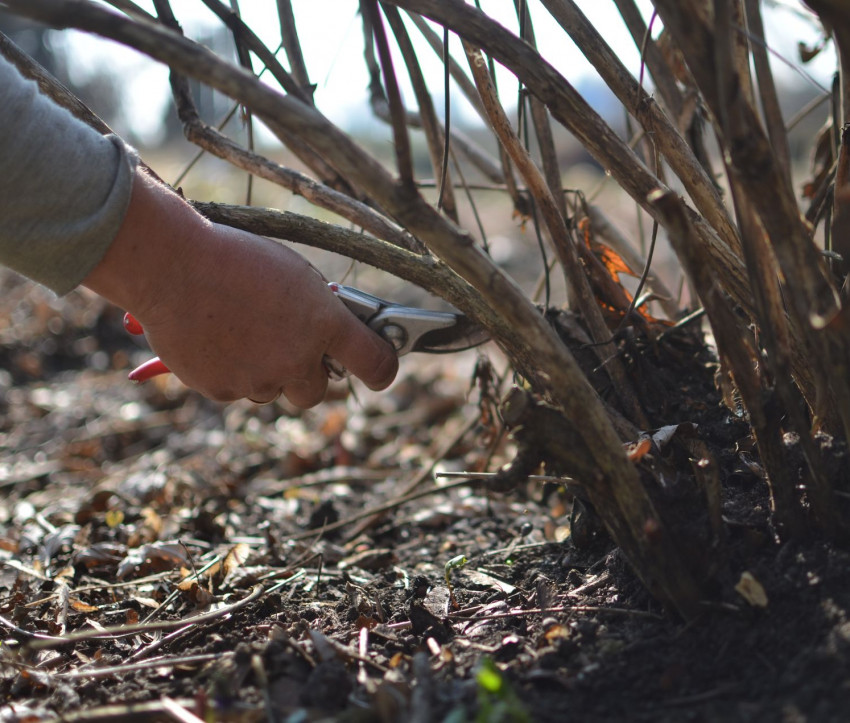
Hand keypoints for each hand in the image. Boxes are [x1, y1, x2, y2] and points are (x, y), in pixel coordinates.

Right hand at [83, 169, 397, 406]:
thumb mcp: (294, 274)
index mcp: (324, 323)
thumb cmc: (236, 258)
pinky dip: (229, 372)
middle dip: (306, 373)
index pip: (375, 363)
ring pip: (272, 389)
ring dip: (264, 371)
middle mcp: (297, 358)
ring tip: (239, 330)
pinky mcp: (223, 390)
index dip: (381, 368)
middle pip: (317, 390)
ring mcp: (259, 378)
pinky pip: (236, 390)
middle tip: (288, 346)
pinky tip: (215, 338)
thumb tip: (331, 336)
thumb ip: (319, 312)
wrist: (172, 265)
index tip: (380, 369)